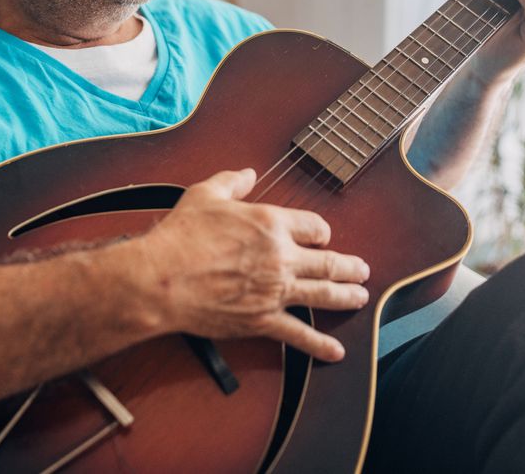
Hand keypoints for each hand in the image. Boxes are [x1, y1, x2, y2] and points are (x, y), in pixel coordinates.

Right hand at [139, 168, 369, 361]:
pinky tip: (336, 351)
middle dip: (350, 267)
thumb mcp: (205, 195)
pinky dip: (320, 345)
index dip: (321, 231)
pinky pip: (299, 335)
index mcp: (271, 223)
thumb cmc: (181, 236)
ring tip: (361, 297)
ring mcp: (275, 292)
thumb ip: (232, 182)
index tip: (322, 236)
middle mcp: (281, 257)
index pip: (314, 226)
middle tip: (362, 270)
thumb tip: (248, 174)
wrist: (162, 279)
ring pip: (324, 295)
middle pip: (329, 262)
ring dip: (347, 296)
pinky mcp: (262, 320)